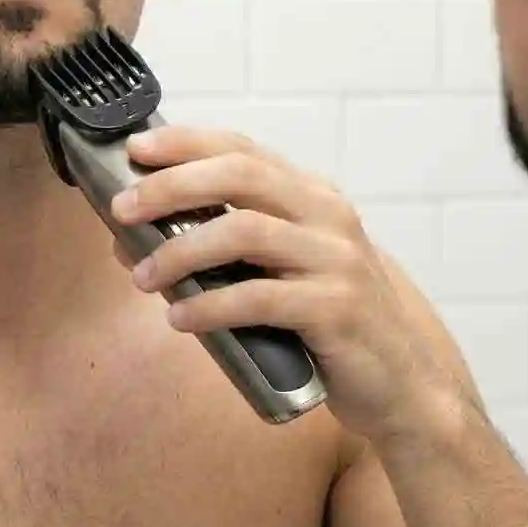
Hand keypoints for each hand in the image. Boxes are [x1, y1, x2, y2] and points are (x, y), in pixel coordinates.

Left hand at [108, 126, 459, 441]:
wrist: (404, 384)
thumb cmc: (326, 319)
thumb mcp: (277, 268)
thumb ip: (217, 246)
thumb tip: (130, 237)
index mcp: (310, 193)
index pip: (241, 148)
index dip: (185, 142)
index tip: (136, 147)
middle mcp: (326, 213)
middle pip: (240, 174)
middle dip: (173, 185)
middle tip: (123, 207)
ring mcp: (336, 258)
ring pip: (244, 232)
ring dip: (180, 251)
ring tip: (140, 275)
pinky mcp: (337, 308)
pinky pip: (259, 298)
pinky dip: (210, 306)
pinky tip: (179, 318)